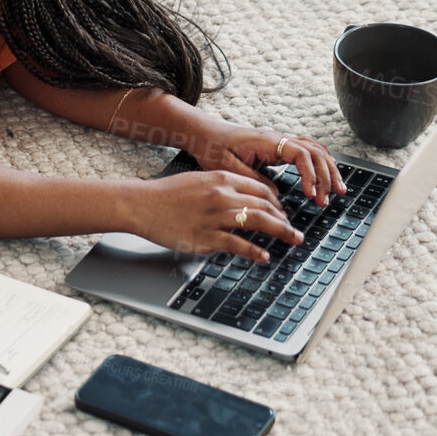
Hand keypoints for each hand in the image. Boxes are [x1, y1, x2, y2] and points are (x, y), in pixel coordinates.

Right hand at [129, 170, 303, 259]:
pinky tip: (264, 256)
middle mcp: (221, 196)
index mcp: (220, 179)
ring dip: (280, 232)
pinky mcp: (205, 237)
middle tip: (295, 231)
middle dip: (285, 220)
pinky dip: (255, 251)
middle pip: (264, 206)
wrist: (141, 204)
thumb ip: (223, 187)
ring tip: (293, 240)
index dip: (278, 203)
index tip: (283, 213)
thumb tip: (246, 200)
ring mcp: (214, 217)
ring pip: (257, 222)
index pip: (261, 189)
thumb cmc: (167, 194)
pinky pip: (238, 245)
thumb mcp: (199, 180)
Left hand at [187, 125, 344, 205]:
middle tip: (328, 200)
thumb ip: (252, 180)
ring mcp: (280, 141)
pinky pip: (307, 152)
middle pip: (315, 152)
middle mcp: (278, 138)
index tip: (311, 195)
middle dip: (326, 175)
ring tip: (337, 191)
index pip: (300, 154)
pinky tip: (325, 178)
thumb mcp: (227, 168)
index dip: (310, 175)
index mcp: (267, 141)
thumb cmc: (212, 147)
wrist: (203, 134)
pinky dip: (320, 165)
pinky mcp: (278, 148)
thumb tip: (276, 195)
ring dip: (328, 170)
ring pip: (315, 150)